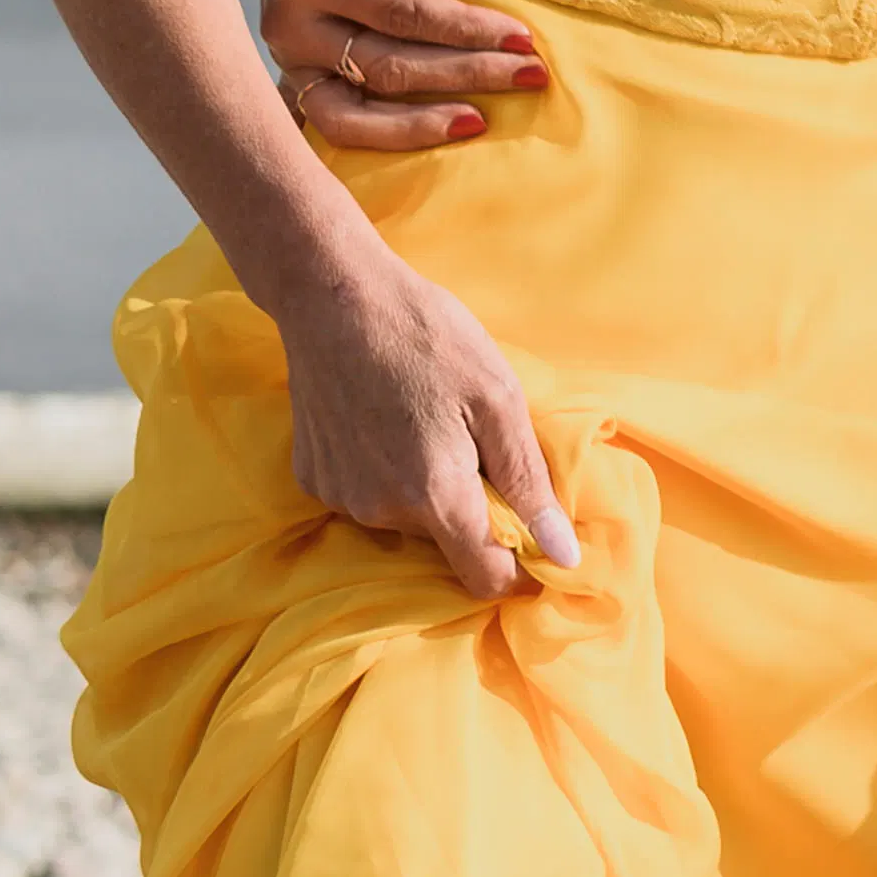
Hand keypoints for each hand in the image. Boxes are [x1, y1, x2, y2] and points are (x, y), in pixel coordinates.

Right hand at [254, 0, 544, 150]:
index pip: (397, 10)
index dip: (461, 28)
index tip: (523, 37)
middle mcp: (290, 24)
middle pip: (385, 65)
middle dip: (463, 74)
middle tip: (532, 76)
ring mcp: (289, 59)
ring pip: (348, 114)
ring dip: (416, 126)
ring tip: (480, 124)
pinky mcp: (296, 80)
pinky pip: (333, 126)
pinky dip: (380, 141)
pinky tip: (431, 146)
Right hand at [278, 244, 578, 598]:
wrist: (336, 299)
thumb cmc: (431, 338)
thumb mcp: (500, 400)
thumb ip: (529, 484)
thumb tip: (563, 554)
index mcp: (434, 496)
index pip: (484, 577)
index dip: (519, 570)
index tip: (540, 544)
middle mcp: (380, 511)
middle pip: (447, 542)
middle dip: (475, 509)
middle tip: (479, 440)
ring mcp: (340, 498)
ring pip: (407, 519)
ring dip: (431, 488)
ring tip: (433, 421)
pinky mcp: (313, 478)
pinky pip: (369, 495)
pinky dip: (391, 473)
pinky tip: (391, 420)